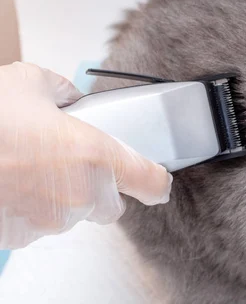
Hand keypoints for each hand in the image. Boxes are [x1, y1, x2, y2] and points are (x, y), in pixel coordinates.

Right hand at [0, 62, 171, 248]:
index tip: (160, 181)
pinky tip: (14, 183)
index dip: (157, 182)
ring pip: (73, 214)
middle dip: (100, 188)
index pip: (149, 181)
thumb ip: (65, 91)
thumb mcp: (31, 82)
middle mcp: (80, 194)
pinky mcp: (23, 235)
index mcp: (95, 156)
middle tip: (75, 164)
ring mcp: (51, 219)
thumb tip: (72, 97)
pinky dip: (34, 207)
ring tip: (33, 167)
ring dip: (63, 196)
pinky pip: (40, 224)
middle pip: (111, 205)